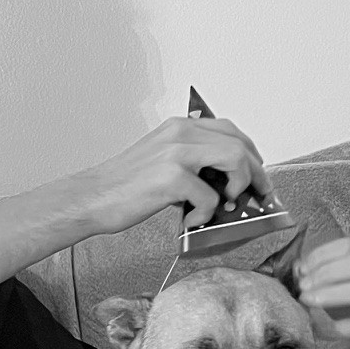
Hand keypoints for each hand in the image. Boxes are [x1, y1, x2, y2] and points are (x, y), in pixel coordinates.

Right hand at [79, 115, 276, 237]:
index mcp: (179, 127)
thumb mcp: (160, 159)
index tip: (258, 175)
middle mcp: (181, 133)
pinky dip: (206, 215)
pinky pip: (210, 197)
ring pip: (235, 160)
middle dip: (256, 173)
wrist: (91, 198)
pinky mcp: (173, 178)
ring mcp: (177, 153)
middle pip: (239, 144)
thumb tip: (224, 181)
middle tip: (257, 195)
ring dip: (239, 186)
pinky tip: (191, 220)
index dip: (251, 153)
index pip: (230, 130)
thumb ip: (191, 161)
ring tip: (226, 205)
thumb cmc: (122, 185)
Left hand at [298, 237, 349, 348]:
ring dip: (329, 295)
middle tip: (303, 286)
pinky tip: (322, 327)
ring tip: (308, 301)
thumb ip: (320, 276)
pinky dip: (339, 325)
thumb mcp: (336, 289)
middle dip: (326, 273)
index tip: (302, 269)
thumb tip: (299, 268)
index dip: (323, 255)